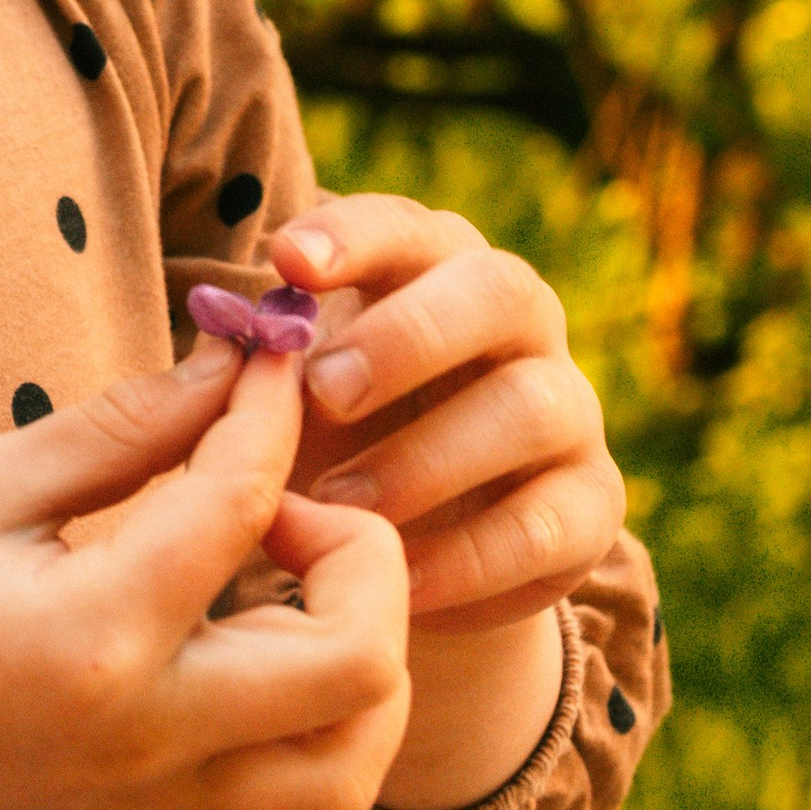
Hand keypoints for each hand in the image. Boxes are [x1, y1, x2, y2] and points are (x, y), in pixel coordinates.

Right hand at [0, 333, 409, 809]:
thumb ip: (121, 429)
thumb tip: (232, 359)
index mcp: (94, 636)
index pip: (245, 502)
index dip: (268, 403)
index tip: (265, 348)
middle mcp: (148, 734)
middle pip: (361, 660)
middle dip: (360, 550)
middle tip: (279, 502)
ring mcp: (161, 795)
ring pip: (356, 760)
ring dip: (364, 654)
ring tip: (286, 586)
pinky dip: (327, 735)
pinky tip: (265, 657)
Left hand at [272, 196, 625, 639]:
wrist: (414, 551)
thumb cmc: (331, 443)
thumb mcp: (285, 404)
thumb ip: (257, 376)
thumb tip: (222, 353)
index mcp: (436, 271)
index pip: (409, 228)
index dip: (354, 237)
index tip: (287, 262)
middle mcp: (518, 324)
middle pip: (498, 290)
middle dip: (408, 336)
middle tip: (323, 391)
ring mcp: (567, 411)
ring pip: (529, 406)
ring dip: (427, 456)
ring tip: (339, 503)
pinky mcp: (588, 508)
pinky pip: (547, 523)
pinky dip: (466, 557)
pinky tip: (393, 581)